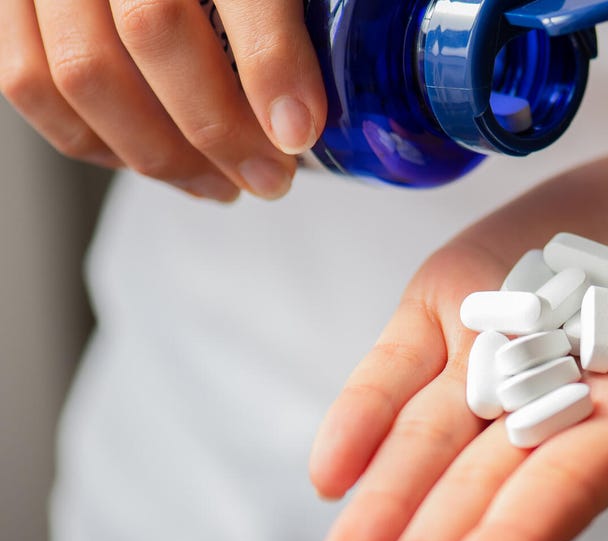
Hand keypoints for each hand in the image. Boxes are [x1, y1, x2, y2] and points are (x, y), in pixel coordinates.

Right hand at [0, 0, 324, 199]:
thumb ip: (283, 24)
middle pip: (151, 29)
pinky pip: (29, 82)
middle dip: (218, 127)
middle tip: (270, 175)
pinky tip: (158, 164)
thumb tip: (307, 114)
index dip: (271, 62)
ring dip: (160, 152)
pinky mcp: (13, 1)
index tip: (298, 130)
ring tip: (221, 183)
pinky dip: (96, 143)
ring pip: (83, 70)